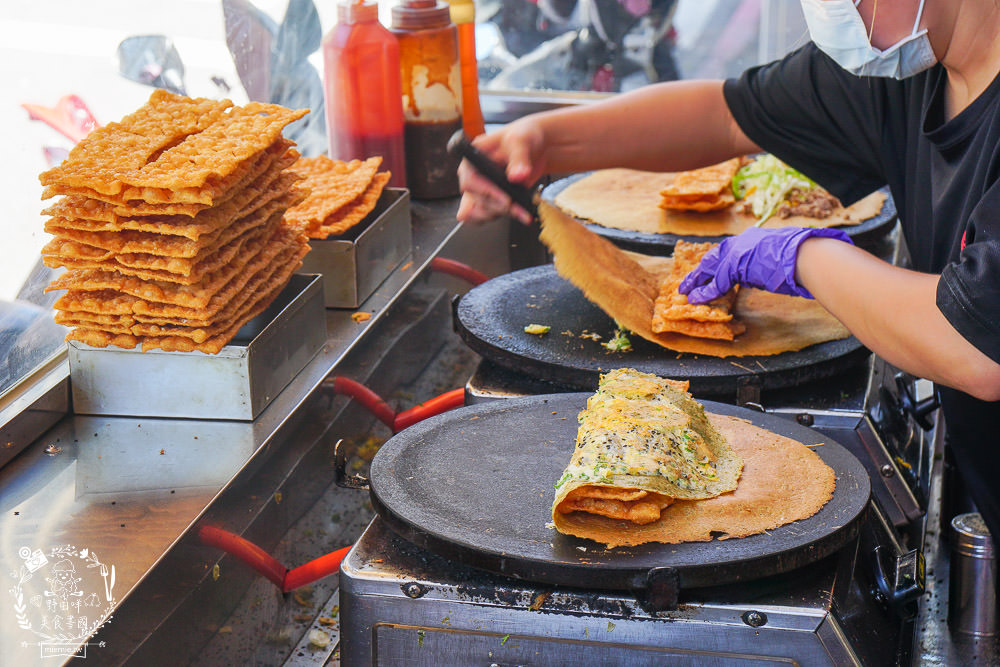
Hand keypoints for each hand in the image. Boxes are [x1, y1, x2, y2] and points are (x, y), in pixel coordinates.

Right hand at [456, 120, 545, 224]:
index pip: (470, 180)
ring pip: (482, 210)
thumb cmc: (523, 136)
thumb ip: (519, 158)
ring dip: (502, 213)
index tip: (505, 198)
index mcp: (472, 156)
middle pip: (476, 199)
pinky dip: (504, 217)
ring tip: (522, 211)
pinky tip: (519, 215)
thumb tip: (517, 176)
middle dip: (497, 205)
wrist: (536, 146)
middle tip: (516, 206)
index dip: (486, 192)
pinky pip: (487, 214)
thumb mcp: (521, 141)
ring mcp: (482, 188)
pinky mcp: (492, 198)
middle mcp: (474, 174)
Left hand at [678, 227, 853, 302]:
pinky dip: (706, 291)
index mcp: (756, 238)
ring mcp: (739, 251)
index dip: (718, 262)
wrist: (808, 256)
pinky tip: (696, 298)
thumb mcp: (782, 258)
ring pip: (711, 266)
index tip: (709, 270)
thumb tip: (766, 275)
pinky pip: (716, 281)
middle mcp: (744, 241)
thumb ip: (768, 264)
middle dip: (702, 269)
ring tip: (685, 291)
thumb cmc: (805, 259)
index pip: (730, 250)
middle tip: (689, 281)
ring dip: (697, 280)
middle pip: (715, 255)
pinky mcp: (736, 264)